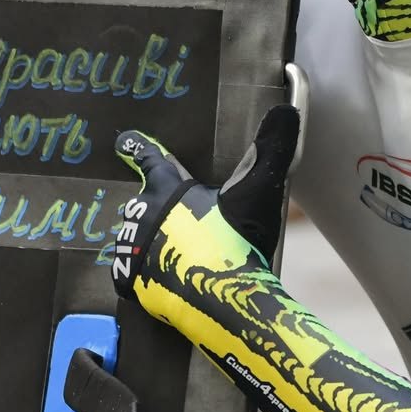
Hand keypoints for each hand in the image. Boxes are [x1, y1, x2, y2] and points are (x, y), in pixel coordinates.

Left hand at [111, 105, 299, 300]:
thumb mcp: (257, 191)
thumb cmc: (239, 242)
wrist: (222, 300)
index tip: (124, 139)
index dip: (138, 148)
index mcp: (168, 187)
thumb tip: (286, 111)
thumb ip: (271, 150)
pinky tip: (167, 275)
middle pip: (145, 203)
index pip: (149, 158)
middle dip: (161, 211)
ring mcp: (132, 247)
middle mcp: (142, 212)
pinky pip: (130, 270)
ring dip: (152, 241)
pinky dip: (144, 272)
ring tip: (180, 255)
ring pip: (136, 237)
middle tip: (188, 228)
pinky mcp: (128, 280)